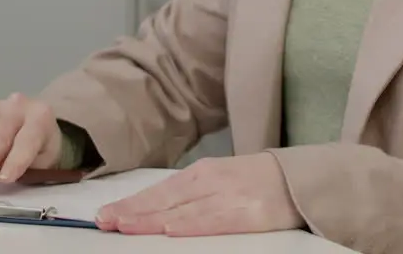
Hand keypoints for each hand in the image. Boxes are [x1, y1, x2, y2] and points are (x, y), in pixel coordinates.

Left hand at [95, 153, 303, 236]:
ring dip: (150, 220)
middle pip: (163, 200)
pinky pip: (215, 221)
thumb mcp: (219, 179)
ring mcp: (229, 197)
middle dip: (131, 212)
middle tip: (103, 221)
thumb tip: (153, 209)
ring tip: (124, 226)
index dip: (130, 204)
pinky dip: (192, 225)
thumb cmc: (255, 181)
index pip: (158, 191)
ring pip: (182, 211)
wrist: (300, 177)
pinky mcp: (249, 214)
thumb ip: (189, 193)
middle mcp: (210, 181)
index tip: (104, 214)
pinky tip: (171, 230)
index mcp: (201, 172)